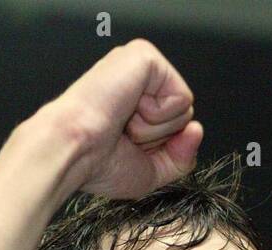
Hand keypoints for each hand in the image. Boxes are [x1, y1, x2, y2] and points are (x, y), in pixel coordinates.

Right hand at [42, 38, 203, 199]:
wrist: (73, 151)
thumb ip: (181, 156)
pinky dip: (158, 114)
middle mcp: (138, 79)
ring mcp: (141, 64)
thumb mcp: (151, 171)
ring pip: (185, 109)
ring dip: (156, 128)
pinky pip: (181, 96)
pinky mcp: (145, 56)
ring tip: (122, 122)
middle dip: (160, 138)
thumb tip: (197, 130)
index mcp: (135, 100)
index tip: (126, 147)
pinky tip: (128, 109)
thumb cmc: (97, 162)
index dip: (160, 148)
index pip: (176, 127)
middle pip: (184, 118)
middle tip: (124, 135)